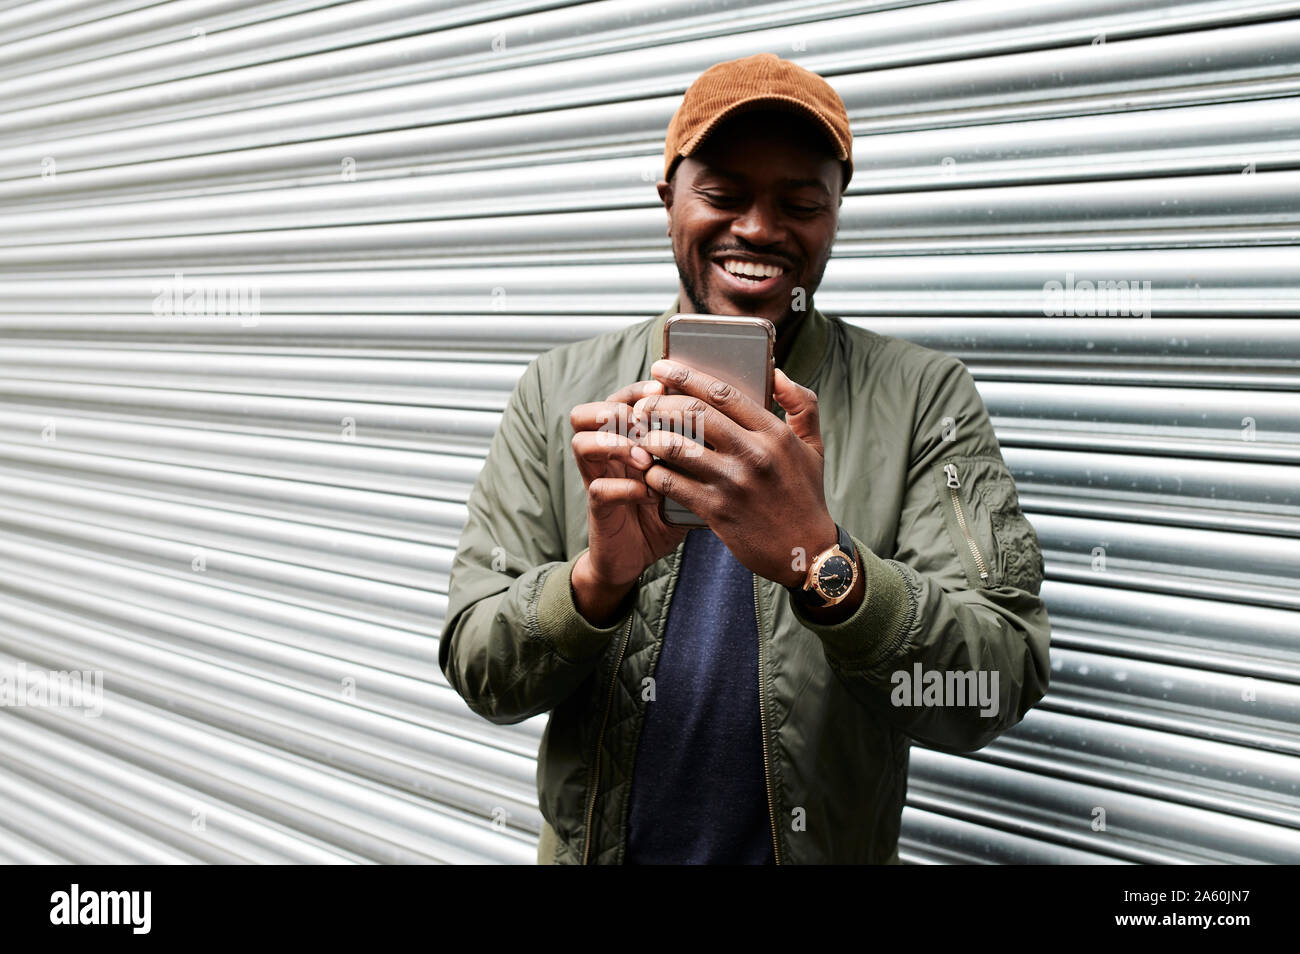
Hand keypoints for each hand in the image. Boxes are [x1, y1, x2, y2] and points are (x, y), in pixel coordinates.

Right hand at [569, 379, 690, 622]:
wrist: (636, 557)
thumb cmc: (665, 511)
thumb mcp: (684, 476)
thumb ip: (697, 452)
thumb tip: (735, 425)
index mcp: (625, 439)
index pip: (620, 400)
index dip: (637, 390)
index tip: (662, 388)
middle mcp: (605, 455)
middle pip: (587, 414)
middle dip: (617, 410)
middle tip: (644, 419)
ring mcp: (597, 480)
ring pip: (582, 444)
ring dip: (615, 444)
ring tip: (643, 454)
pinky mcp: (598, 509)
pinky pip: (599, 489)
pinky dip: (625, 488)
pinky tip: (648, 493)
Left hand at [630, 360, 838, 587]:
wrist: (807, 551)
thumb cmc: (806, 496)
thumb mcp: (814, 446)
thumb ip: (801, 404)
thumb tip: (777, 373)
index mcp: (774, 433)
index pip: (722, 393)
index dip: (686, 376)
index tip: (662, 367)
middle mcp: (753, 453)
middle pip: (694, 414)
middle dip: (660, 403)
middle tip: (641, 402)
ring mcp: (733, 483)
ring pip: (677, 447)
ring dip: (651, 437)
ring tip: (639, 434)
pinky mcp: (717, 511)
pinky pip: (672, 485)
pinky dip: (654, 474)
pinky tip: (647, 470)